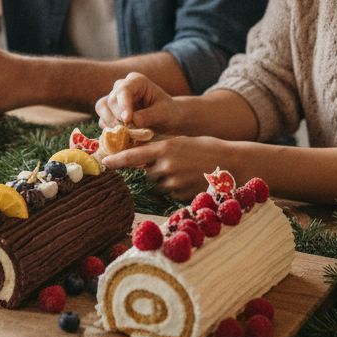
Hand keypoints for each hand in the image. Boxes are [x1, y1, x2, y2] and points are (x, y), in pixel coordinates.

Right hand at [95, 72, 182, 132]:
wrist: (166, 120)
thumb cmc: (167, 112)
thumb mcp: (163, 114)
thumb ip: (148, 116)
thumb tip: (132, 121)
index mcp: (136, 81)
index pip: (124, 90)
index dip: (123, 105)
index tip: (127, 119)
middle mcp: (122, 87)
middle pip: (110, 100)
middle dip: (117, 117)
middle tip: (128, 130)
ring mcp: (114, 99)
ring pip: (102, 108)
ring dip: (111, 123)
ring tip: (126, 133)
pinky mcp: (110, 112)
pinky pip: (103, 120)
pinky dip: (110, 130)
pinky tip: (123, 136)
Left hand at [102, 135, 236, 199]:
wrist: (232, 163)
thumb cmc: (206, 148)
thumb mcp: (181, 141)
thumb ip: (160, 147)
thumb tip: (140, 152)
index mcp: (164, 148)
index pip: (133, 155)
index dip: (117, 160)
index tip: (104, 163)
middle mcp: (166, 165)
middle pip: (146, 172)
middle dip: (154, 169)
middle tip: (174, 163)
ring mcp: (173, 182)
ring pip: (158, 183)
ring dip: (165, 179)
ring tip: (185, 171)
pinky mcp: (181, 195)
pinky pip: (169, 193)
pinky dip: (176, 188)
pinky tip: (190, 180)